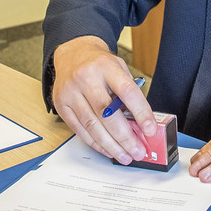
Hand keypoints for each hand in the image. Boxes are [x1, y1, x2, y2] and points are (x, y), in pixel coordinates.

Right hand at [49, 35, 154, 163]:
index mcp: (105, 66)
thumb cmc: (99, 64)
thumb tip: (141, 125)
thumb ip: (129, 93)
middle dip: (124, 137)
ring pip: (92, 125)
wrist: (72, 54)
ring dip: (110, 145)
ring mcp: (70, 92)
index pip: (126, 91)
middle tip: (137, 151)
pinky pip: (79, 130)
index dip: (140, 113)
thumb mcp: (119, 69)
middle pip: (106, 113)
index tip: (150, 130)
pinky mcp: (61, 104)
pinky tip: (107, 149)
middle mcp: (86, 78)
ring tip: (124, 156)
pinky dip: (95, 143)